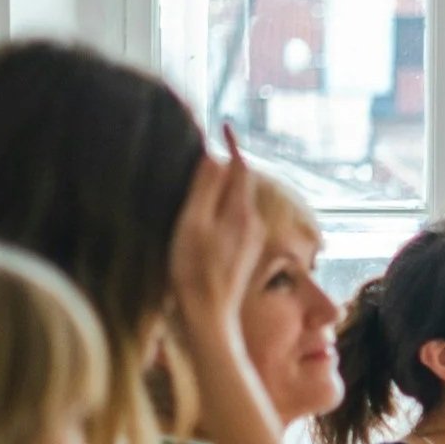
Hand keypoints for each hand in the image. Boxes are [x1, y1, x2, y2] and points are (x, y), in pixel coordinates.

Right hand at [168, 126, 263, 336]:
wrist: (208, 319)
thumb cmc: (194, 272)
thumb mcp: (193, 224)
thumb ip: (205, 189)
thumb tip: (215, 156)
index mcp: (241, 213)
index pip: (241, 167)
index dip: (232, 144)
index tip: (223, 125)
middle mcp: (251, 225)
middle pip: (239, 183)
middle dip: (225, 164)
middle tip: (207, 146)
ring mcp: (248, 242)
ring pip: (235, 203)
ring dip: (221, 188)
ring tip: (201, 175)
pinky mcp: (241, 255)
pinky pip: (231, 220)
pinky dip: (219, 208)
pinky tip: (203, 214)